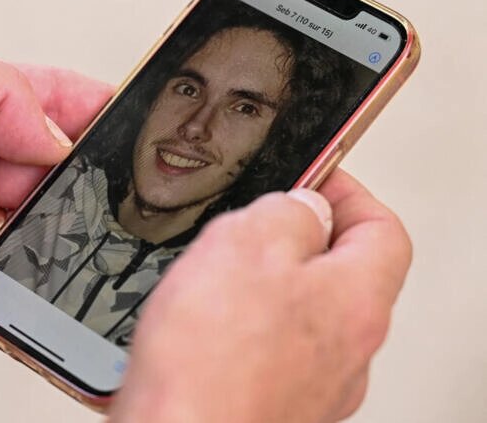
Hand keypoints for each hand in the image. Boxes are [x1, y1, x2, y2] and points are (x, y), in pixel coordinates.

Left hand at [0, 35, 113, 333]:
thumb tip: (51, 135)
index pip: (34, 101)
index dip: (83, 108)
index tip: (129, 119)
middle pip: (43, 171)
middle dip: (80, 177)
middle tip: (114, 186)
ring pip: (33, 233)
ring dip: (64, 234)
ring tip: (94, 235)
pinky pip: (3, 292)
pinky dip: (32, 294)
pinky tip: (56, 286)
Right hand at [110, 170, 411, 422]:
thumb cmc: (211, 361)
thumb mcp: (245, 242)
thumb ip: (284, 213)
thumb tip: (300, 206)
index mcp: (355, 300)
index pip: (383, 231)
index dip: (347, 195)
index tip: (311, 180)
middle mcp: (348, 351)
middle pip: (341, 276)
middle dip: (296, 242)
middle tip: (251, 228)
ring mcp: (313, 386)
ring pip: (300, 317)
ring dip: (263, 290)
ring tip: (212, 282)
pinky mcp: (273, 405)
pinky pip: (266, 353)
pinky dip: (238, 332)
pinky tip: (197, 329)